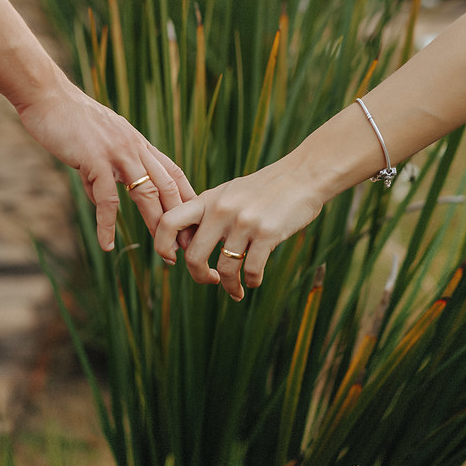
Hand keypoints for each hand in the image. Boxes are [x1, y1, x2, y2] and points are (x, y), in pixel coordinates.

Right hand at [17, 83, 193, 251]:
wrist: (47, 95)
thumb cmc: (67, 119)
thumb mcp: (96, 145)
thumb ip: (103, 171)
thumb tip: (101, 198)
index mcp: (138, 144)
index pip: (172, 173)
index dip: (187, 199)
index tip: (195, 223)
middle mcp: (135, 147)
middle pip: (168, 187)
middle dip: (180, 219)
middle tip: (188, 247)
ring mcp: (117, 153)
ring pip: (147, 194)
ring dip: (157, 225)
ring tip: (164, 252)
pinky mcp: (95, 159)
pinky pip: (107, 198)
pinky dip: (107, 224)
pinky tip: (107, 244)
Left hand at [153, 159, 325, 299]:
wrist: (303, 175)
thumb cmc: (266, 188)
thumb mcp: (230, 192)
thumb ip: (209, 213)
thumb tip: (188, 242)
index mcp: (208, 199)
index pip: (169, 222)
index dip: (162, 245)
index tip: (172, 260)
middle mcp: (222, 210)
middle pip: (194, 256)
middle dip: (198, 276)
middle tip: (209, 280)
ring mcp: (244, 222)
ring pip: (226, 268)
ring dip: (229, 286)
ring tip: (236, 291)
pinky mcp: (268, 233)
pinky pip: (251, 269)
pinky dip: (251, 281)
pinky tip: (253, 281)